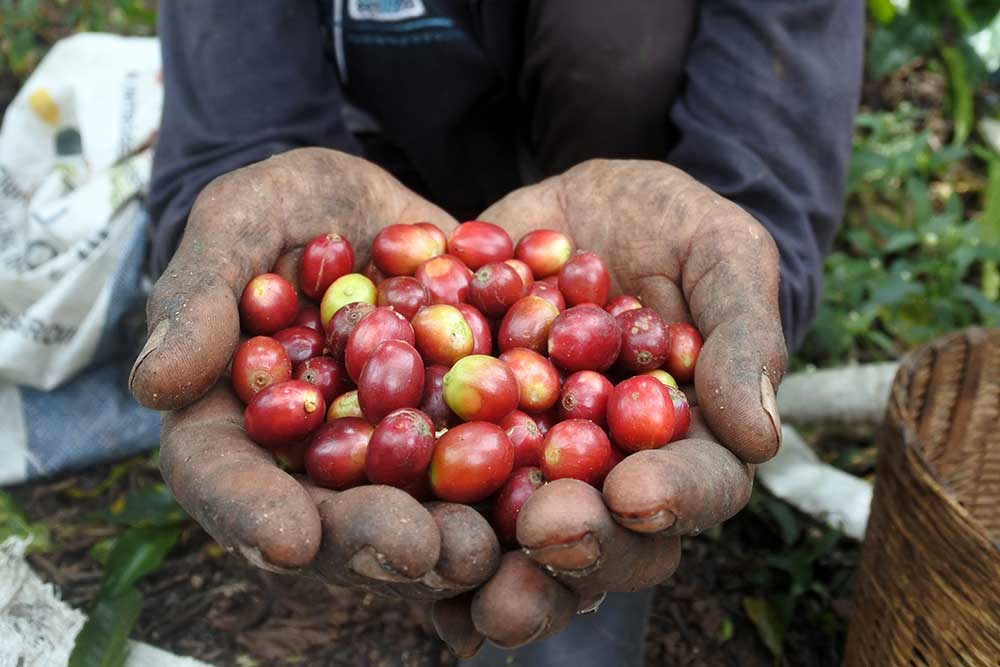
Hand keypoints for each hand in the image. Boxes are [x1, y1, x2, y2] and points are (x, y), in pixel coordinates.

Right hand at [130, 148, 500, 598]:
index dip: (249, 514)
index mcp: (235, 421)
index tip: (287, 540)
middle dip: (369, 540)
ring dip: (447, 539)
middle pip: (327, 517)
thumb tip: (156, 383)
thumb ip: (200, 294)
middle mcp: (311, 459)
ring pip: (410, 514)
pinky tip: (545, 492)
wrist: (384, 208)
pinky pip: (485, 470)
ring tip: (484, 545)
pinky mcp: (456, 440)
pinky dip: (511, 486)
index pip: (222, 479)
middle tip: (417, 552)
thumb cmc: (291, 209)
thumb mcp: (242, 222)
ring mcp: (388, 457)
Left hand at [433, 159, 786, 652]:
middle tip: (543, 533)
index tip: (636, 494)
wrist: (576, 213)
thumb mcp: (719, 254)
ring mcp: (540, 470)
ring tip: (471, 592)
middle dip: (582, 545)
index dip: (674, 495)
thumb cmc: (670, 228)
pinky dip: (432, 544)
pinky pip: (453, 503)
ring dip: (504, 577)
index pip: (700, 483)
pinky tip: (407, 564)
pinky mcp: (470, 450)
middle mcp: (615, 473)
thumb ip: (740, 333)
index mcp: (688, 439)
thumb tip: (759, 434)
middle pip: (614, 537)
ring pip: (531, 547)